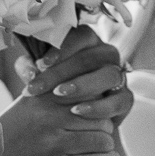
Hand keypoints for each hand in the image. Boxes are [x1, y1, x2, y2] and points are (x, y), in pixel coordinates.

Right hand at [0, 50, 123, 155]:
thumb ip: (50, 87)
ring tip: (103, 146)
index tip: (98, 107)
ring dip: (107, 144)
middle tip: (102, 130)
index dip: (97, 100)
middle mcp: (49, 117)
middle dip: (105, 124)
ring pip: (102, 138)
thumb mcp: (26, 103)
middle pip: (99, 115)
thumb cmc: (12, 133)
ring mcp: (54, 142)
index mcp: (43, 97)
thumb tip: (83, 76)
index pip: (87, 91)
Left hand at [19, 26, 133, 123]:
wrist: (74, 119)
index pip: (81, 35)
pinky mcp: (126, 99)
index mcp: (88, 42)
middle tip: (39, 87)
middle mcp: (107, 54)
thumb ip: (30, 68)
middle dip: (61, 72)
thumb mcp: (39, 74)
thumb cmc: (54, 88)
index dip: (61, 48)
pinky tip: (77, 111)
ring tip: (58, 95)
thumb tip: (28, 71)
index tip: (40, 64)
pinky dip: (98, 107)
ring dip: (82, 85)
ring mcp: (119, 75)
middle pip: (90, 57)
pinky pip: (119, 100)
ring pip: (108, 74)